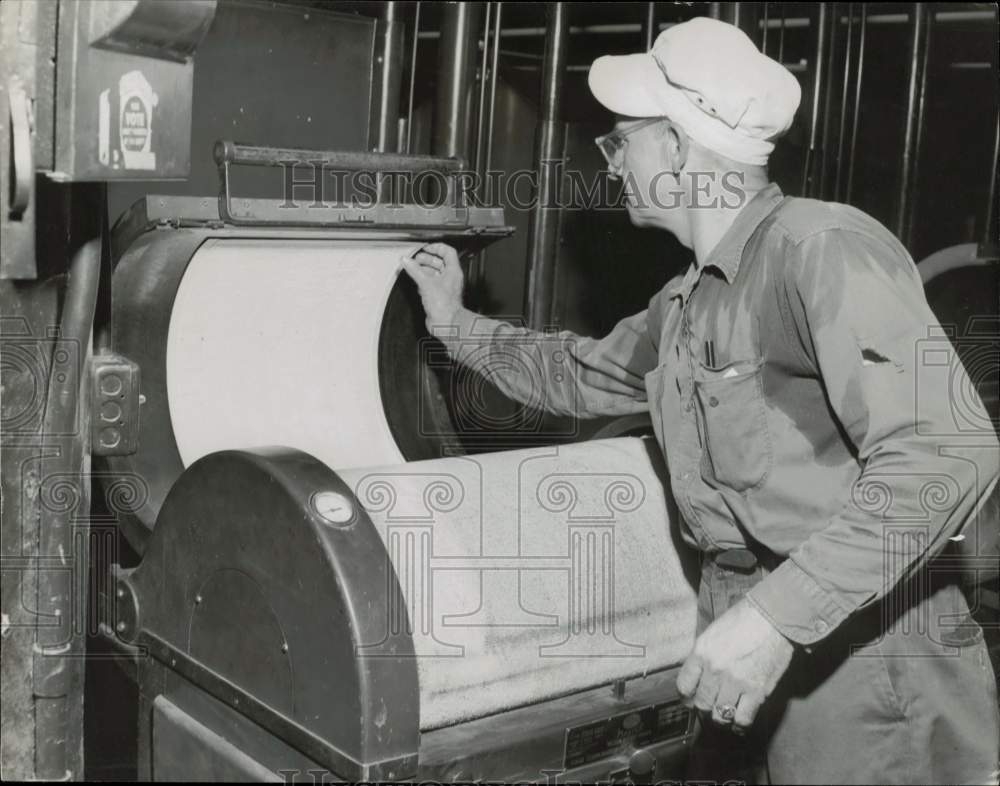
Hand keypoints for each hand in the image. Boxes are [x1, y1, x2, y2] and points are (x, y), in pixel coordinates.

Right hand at [401, 242, 464, 333]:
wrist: (446, 324)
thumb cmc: (445, 306)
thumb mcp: (426, 283)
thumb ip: (415, 270)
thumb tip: (407, 261)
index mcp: (453, 271)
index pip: (448, 252)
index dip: (436, 247)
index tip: (426, 248)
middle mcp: (450, 278)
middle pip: (439, 262)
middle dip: (426, 259)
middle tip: (415, 259)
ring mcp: (444, 288)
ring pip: (434, 273)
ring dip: (423, 270)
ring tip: (412, 268)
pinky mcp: (438, 297)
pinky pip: (430, 284)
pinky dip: (422, 281)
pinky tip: (416, 281)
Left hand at [676, 599, 793, 733]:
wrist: (773, 617)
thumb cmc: (744, 619)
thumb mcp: (713, 632)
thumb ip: (704, 655)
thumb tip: (699, 675)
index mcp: (701, 652)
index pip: (684, 685)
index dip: (686, 696)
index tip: (691, 698)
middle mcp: (714, 670)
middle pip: (700, 703)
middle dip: (703, 707)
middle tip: (710, 706)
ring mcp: (735, 682)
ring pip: (719, 715)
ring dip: (720, 717)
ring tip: (724, 714)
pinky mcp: (756, 691)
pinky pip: (742, 719)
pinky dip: (739, 724)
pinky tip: (738, 722)